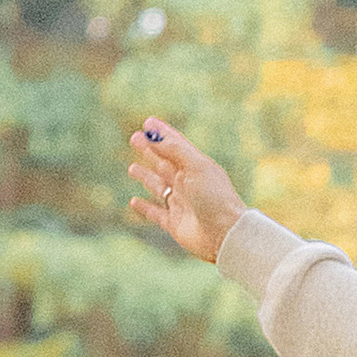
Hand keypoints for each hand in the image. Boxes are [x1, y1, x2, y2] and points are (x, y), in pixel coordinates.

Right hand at [128, 116, 246, 265]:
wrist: (225, 234)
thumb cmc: (215, 197)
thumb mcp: (196, 166)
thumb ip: (174, 150)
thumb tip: (153, 136)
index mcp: (197, 167)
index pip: (176, 145)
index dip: (162, 134)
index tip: (148, 122)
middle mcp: (189, 184)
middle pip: (165, 163)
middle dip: (150, 151)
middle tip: (134, 138)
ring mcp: (181, 204)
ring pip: (158, 186)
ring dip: (146, 176)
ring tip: (132, 167)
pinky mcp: (174, 223)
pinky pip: (155, 213)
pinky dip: (144, 207)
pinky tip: (133, 201)